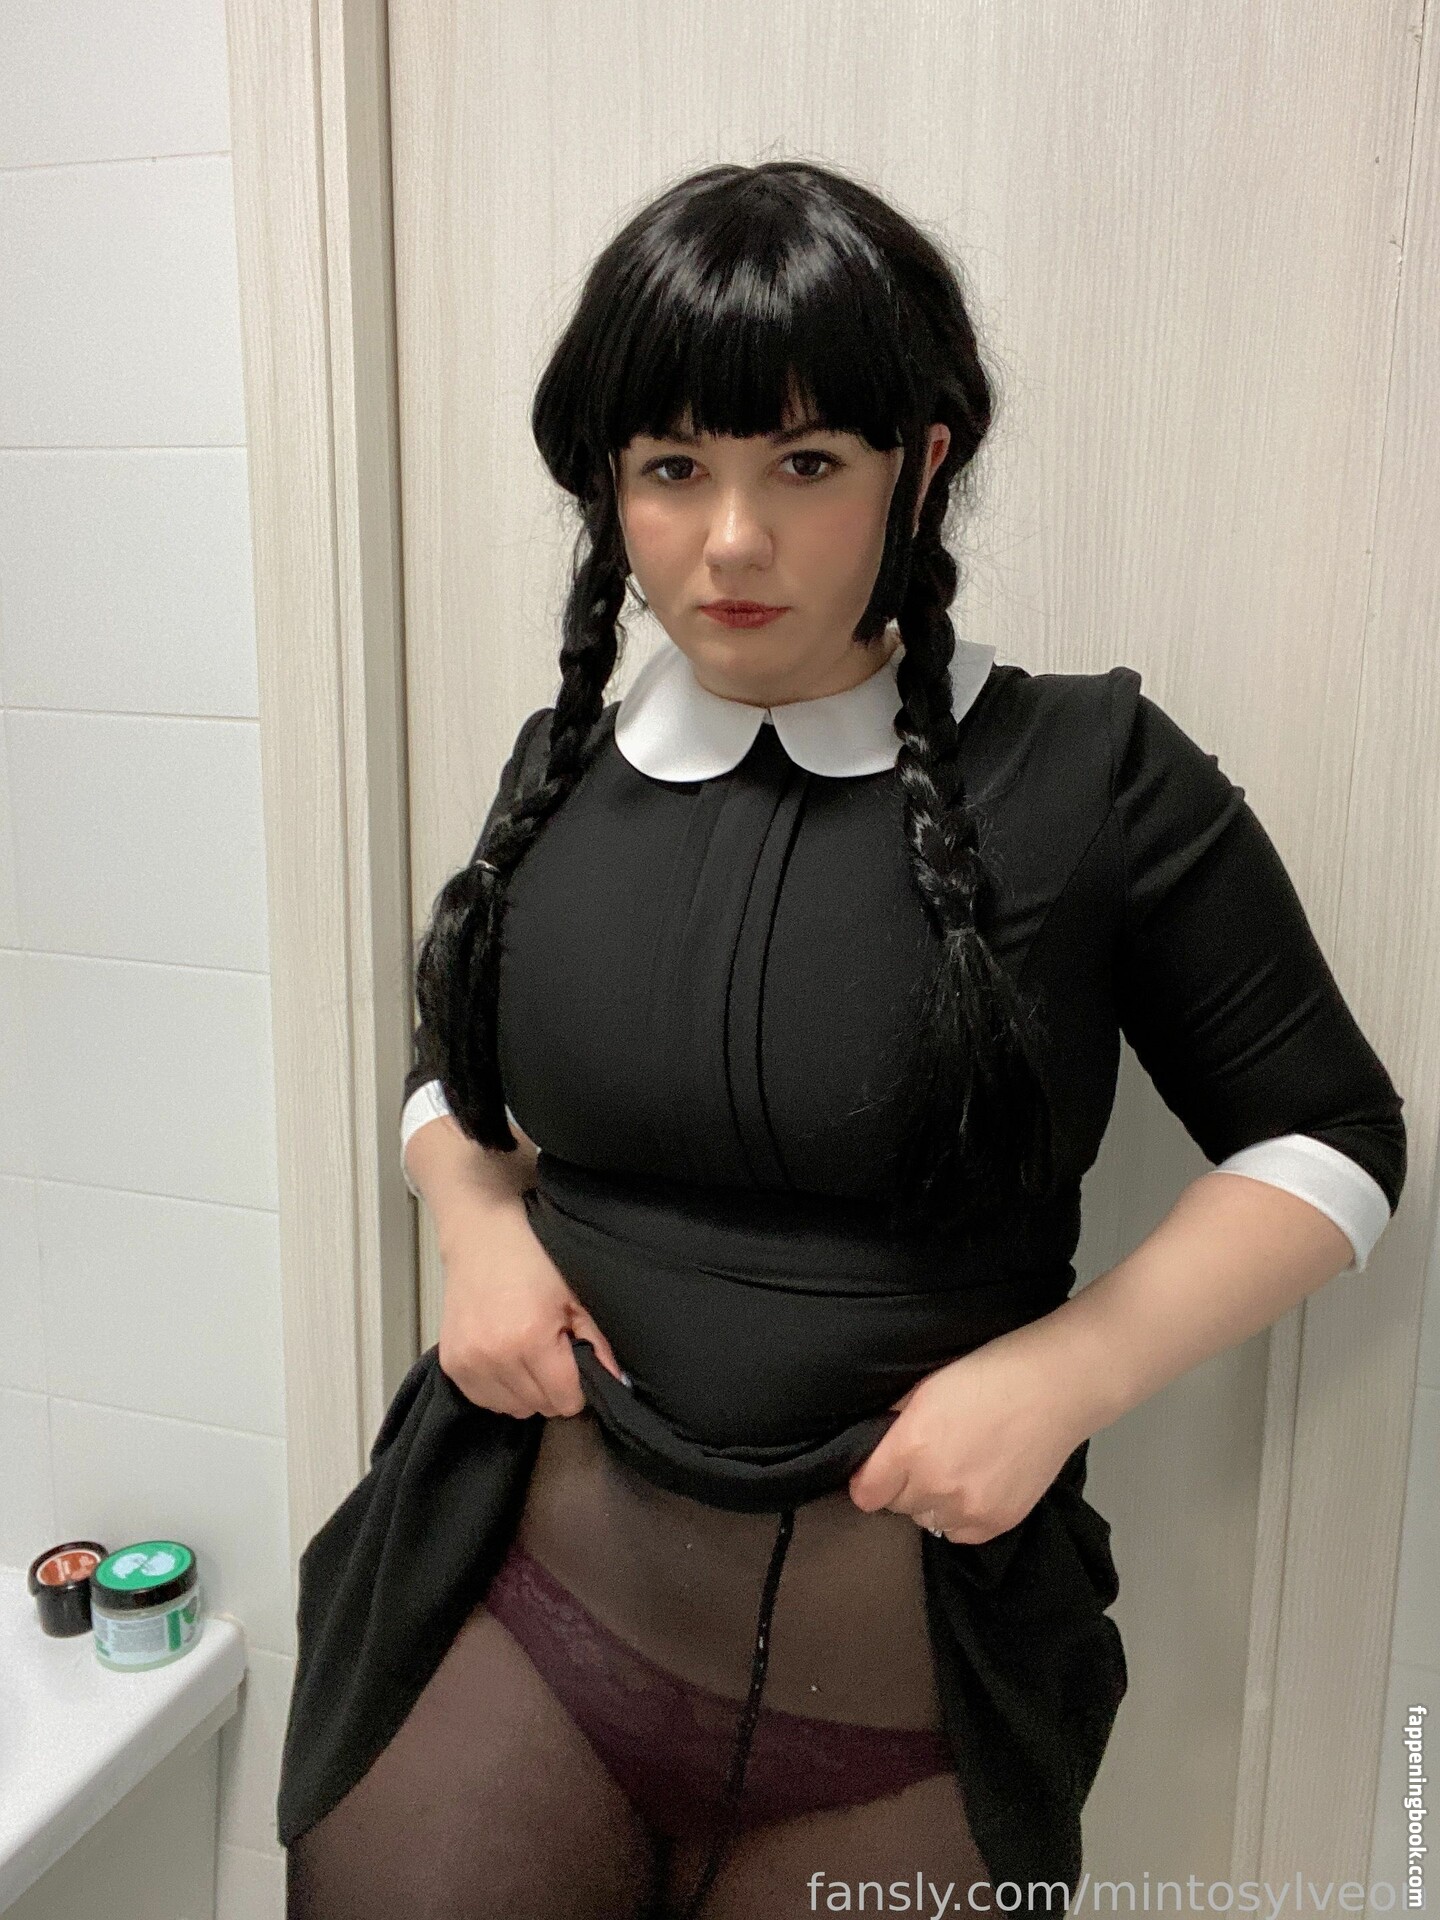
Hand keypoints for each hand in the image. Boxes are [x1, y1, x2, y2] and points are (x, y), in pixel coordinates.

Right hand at [436, 1191, 628, 1419]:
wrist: (483, 1238)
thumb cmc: (533, 1260)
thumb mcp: (575, 1296)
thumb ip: (597, 1344)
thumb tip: (614, 1382)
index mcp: (531, 1338)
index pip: (565, 1400)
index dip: (579, 1389)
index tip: (576, 1368)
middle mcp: (496, 1356)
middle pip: (539, 1406)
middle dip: (552, 1388)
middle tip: (551, 1353)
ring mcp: (469, 1362)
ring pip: (512, 1409)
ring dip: (525, 1391)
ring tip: (526, 1354)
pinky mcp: (451, 1364)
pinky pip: (484, 1400)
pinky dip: (499, 1389)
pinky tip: (504, 1359)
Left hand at [847, 1328, 1094, 1541]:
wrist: (1055, 1387)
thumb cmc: (989, 1372)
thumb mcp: (926, 1386)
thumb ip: (896, 1422)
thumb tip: (875, 1446)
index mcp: (911, 1447)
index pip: (865, 1493)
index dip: (868, 1479)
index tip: (877, 1468)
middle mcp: (936, 1485)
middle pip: (896, 1506)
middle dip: (903, 1485)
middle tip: (926, 1458)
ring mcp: (970, 1508)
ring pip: (928, 1521)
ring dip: (933, 1502)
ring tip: (954, 1471)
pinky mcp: (999, 1522)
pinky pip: (960, 1533)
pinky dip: (960, 1515)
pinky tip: (975, 1486)